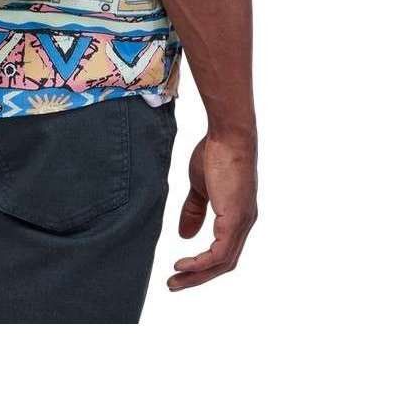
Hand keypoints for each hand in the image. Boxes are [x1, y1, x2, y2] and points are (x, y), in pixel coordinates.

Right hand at [167, 132, 257, 289]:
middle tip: (174, 285)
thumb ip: (194, 210)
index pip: (223, 250)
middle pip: (224, 263)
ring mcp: (242, 222)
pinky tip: (182, 264)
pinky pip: (219, 253)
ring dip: (197, 275)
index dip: (203, 264)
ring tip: (174, 280)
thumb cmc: (215, 152)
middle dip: (198, 277)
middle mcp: (244, 223)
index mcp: (237, 216)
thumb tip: (185, 236)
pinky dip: (201, 263)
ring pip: (222, 262)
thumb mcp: (200, 185)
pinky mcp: (235, 219)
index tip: (181, 270)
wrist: (229, 134)